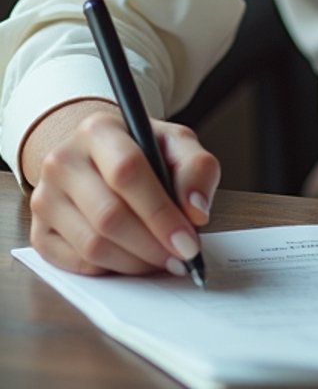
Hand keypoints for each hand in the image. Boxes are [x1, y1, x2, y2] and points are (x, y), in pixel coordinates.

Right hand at [24, 99, 219, 278]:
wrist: (98, 156)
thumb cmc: (141, 150)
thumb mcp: (175, 143)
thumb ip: (196, 167)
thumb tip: (196, 211)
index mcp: (97, 129)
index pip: (127, 172)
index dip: (160, 213)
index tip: (188, 241)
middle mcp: (62, 161)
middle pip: (108, 215)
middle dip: (152, 245)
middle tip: (180, 258)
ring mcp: (45, 198)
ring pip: (92, 245)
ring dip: (135, 262)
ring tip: (162, 260)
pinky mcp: (39, 233)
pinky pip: (77, 264)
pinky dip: (112, 270)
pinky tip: (133, 260)